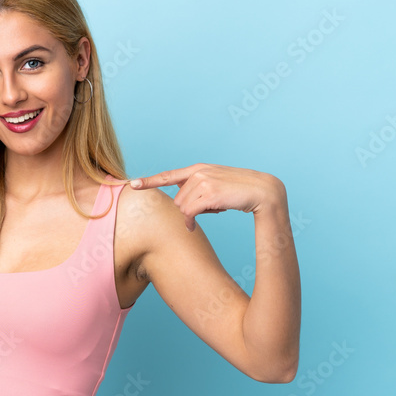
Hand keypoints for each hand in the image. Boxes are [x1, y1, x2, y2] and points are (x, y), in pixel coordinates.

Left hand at [129, 163, 284, 230]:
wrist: (263, 192)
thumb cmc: (239, 193)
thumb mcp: (216, 188)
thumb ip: (198, 191)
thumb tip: (183, 208)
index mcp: (198, 169)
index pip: (169, 175)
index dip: (150, 181)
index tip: (132, 184)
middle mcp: (198, 172)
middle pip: (177, 201)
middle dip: (188, 210)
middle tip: (209, 209)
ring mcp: (203, 181)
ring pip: (182, 208)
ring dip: (192, 216)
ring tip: (214, 210)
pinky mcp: (209, 193)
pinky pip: (189, 213)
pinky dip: (190, 223)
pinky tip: (195, 226)